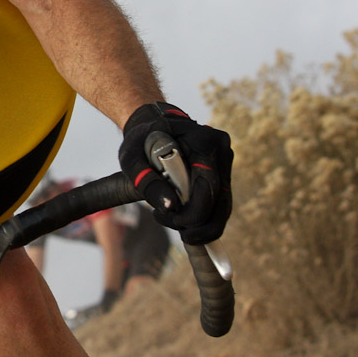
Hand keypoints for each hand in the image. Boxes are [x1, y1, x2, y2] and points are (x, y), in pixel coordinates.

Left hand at [118, 102, 232, 244]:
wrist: (153, 122)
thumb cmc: (141, 138)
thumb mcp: (132, 157)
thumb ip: (147, 181)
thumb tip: (169, 207)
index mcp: (203, 141)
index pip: (208, 186)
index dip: (194, 212)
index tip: (172, 219)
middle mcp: (221, 150)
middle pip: (221, 200)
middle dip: (200, 224)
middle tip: (180, 234)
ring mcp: (225, 161)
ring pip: (224, 205)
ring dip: (204, 225)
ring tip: (180, 229)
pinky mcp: (222, 172)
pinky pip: (220, 202)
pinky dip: (206, 217)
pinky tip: (186, 222)